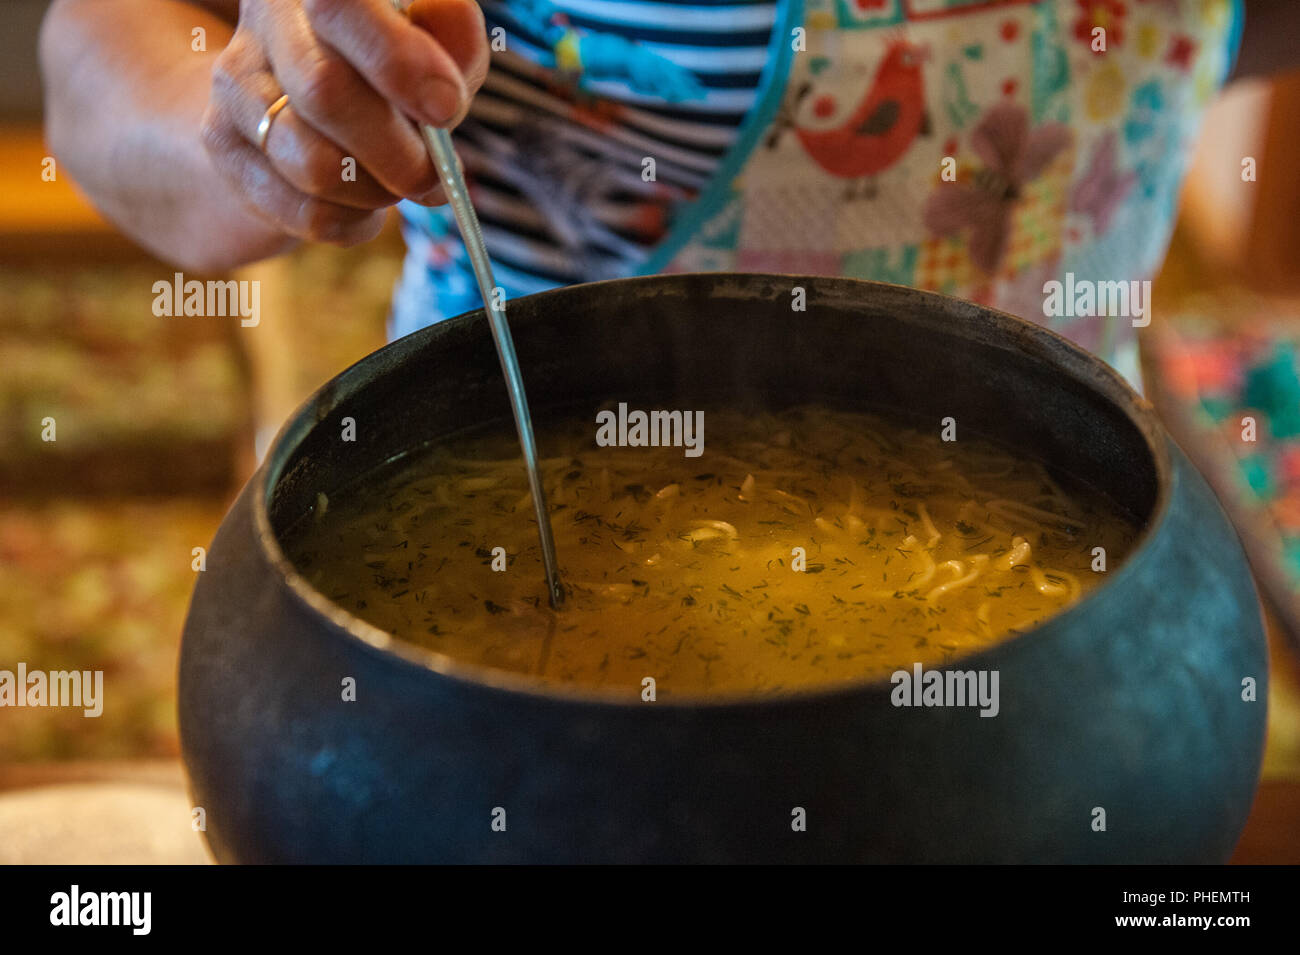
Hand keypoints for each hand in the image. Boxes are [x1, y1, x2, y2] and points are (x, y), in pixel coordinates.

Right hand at [200, 0, 488, 245]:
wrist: (305, 92)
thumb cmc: (388, 61)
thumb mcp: (433, 36)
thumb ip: (452, 42)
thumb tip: (445, 94)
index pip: (339, 7)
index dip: (398, 62)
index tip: (445, 108)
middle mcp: (265, 23)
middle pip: (324, 93)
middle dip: (399, 152)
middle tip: (435, 174)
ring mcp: (236, 87)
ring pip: (312, 165)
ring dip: (377, 192)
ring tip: (397, 183)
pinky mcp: (225, 147)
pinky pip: (304, 211)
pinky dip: (353, 221)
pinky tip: (365, 203)